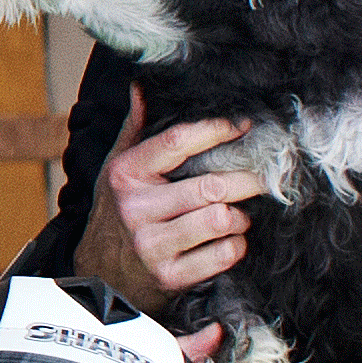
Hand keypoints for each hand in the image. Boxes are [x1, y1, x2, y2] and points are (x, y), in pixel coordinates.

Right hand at [85, 92, 256, 315]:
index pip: (177, 141)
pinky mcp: (169, 277)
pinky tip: (231, 240)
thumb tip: (142, 86)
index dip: (216, 130)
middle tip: (263, 175)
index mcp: (126, 174)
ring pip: (220, 219)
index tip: (243, 125)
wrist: (98, 275)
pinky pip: (222, 255)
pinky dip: (236, 246)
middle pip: (211, 186)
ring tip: (240, 213)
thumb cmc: (117, 212)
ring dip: (241, 216)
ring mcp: (152, 245)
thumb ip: (135, 128)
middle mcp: (136, 209)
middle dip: (247, 179)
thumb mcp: (116, 168)